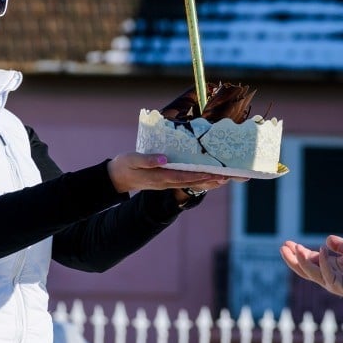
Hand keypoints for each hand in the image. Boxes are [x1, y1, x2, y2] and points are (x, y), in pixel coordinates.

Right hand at [107, 152, 227, 193]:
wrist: (117, 177)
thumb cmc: (125, 165)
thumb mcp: (133, 159)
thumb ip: (148, 160)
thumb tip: (165, 159)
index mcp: (159, 177)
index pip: (183, 176)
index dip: (198, 175)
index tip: (212, 173)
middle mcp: (165, 182)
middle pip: (191, 182)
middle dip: (208, 180)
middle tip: (225, 178)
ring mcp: (166, 183)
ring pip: (189, 183)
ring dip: (205, 181)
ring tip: (221, 179)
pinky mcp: (165, 180)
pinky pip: (184, 181)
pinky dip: (197, 179)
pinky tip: (205, 176)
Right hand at [279, 234, 342, 300]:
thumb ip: (339, 245)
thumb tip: (327, 239)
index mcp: (328, 266)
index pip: (308, 259)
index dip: (298, 252)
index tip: (288, 243)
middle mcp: (326, 274)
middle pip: (303, 268)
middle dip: (292, 259)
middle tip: (283, 247)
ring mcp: (330, 281)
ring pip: (309, 272)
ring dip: (300, 261)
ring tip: (293, 249)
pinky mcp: (336, 285)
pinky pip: (326, 272)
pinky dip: (323, 261)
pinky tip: (321, 249)